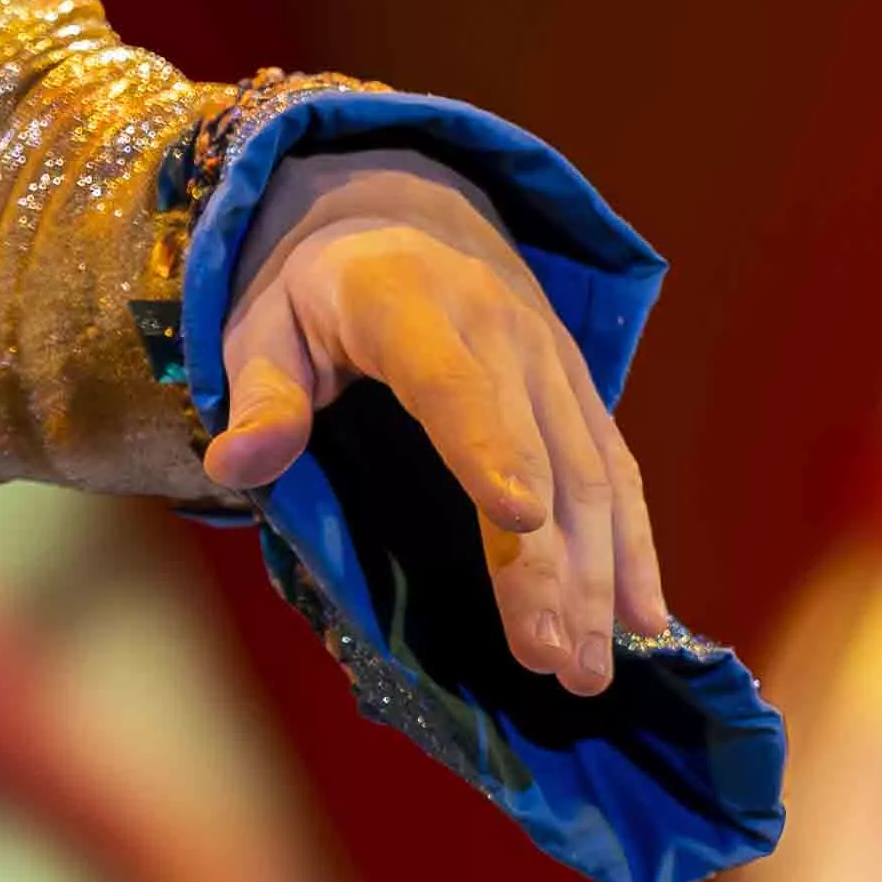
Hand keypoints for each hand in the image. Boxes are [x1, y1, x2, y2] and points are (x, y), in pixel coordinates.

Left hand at [204, 152, 671, 695]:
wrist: (404, 212)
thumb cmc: (315, 291)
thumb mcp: (260, 326)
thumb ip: (258, 397)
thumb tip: (234, 466)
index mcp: (412, 307)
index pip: (454, 386)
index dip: (489, 449)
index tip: (519, 517)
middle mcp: (503, 332)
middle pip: (539, 453)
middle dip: (550, 564)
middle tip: (553, 659)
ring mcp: (554, 363)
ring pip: (592, 474)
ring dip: (601, 576)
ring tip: (594, 669)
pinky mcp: (580, 394)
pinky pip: (617, 471)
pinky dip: (635, 547)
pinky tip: (646, 621)